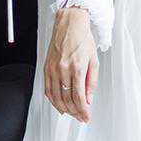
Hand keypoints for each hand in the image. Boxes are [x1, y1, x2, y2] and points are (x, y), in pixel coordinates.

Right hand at [44, 6, 97, 121]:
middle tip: (81, 117)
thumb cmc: (83, 38)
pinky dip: (53, 100)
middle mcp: (63, 69)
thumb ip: (92, 82)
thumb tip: (89, 99)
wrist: (69, 23)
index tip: (86, 117)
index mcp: (77, 68)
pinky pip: (48, 89)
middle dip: (75, 112)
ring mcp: (53, 69)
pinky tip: (59, 104)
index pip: (79, 97)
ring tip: (71, 113)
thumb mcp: (94, 60)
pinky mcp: (46, 67)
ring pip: (56, 97)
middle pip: (67, 100)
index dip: (83, 111)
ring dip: (64, 109)